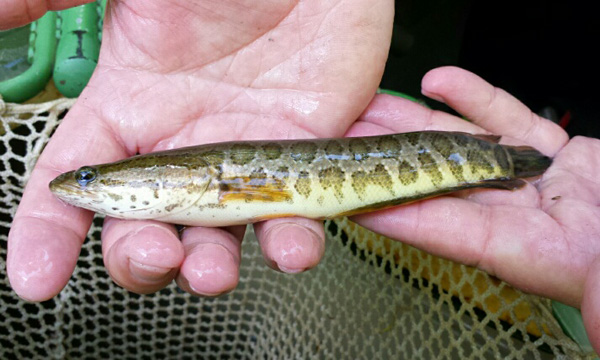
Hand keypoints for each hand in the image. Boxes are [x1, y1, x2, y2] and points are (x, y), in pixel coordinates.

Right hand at [7, 0, 392, 299]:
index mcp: (135, 110)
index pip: (80, 188)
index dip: (51, 235)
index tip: (36, 278)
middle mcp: (188, 147)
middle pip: (152, 229)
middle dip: (146, 259)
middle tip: (158, 256)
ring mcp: (250, 159)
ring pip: (231, 235)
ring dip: (224, 265)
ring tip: (228, 267)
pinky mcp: (308, 156)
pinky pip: (314, 210)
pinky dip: (319, 232)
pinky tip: (322, 238)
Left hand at [347, 67, 599, 350]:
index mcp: (528, 251)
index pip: (446, 231)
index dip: (397, 214)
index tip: (352, 199)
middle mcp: (521, 216)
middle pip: (440, 182)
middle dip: (393, 160)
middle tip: (350, 140)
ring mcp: (535, 180)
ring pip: (463, 145)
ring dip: (418, 124)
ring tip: (377, 105)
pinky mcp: (557, 152)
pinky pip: (508, 118)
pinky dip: (475, 98)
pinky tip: (439, 82)